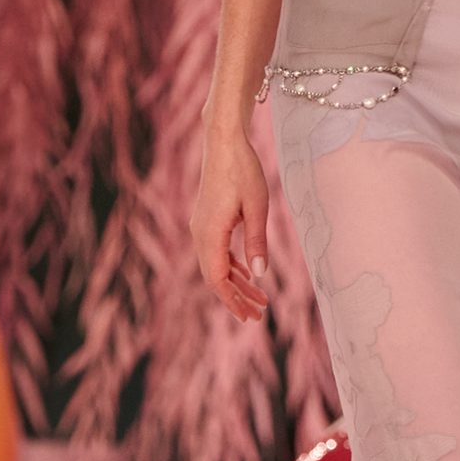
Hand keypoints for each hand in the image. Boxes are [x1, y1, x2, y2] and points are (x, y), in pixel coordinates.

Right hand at [190, 132, 270, 323]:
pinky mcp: (206, 221)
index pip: (217, 279)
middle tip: (258, 315)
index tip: (249, 317)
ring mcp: (201, 227)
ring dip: (236, 283)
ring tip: (259, 299)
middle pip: (215, 277)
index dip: (233, 301)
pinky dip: (231, 266)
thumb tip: (259, 275)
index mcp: (210, 233)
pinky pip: (216, 252)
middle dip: (236, 298)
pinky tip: (247, 273)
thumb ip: (257, 241)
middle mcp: (200, 234)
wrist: (224, 143)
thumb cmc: (243, 171)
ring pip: (216, 266)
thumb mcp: (258, 207)